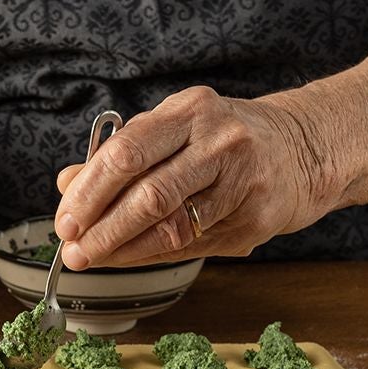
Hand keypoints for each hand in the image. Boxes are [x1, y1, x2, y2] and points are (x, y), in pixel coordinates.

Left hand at [53, 87, 333, 267]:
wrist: (302, 149)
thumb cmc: (223, 140)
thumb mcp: (174, 129)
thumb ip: (121, 155)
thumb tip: (68, 183)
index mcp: (190, 110)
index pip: (126, 153)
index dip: (89, 192)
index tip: (65, 219)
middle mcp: (219, 141)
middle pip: (148, 194)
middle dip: (103, 229)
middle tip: (74, 250)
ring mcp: (242, 181)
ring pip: (172, 226)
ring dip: (125, 249)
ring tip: (96, 258)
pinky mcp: (256, 217)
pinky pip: (194, 244)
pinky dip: (156, 254)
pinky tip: (134, 256)